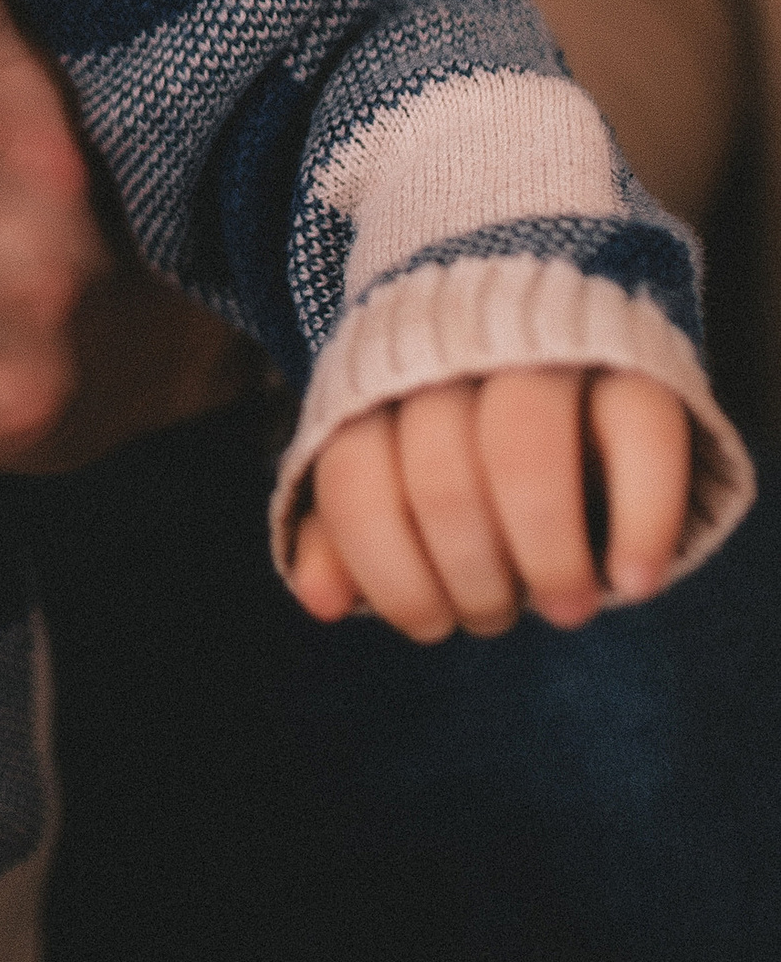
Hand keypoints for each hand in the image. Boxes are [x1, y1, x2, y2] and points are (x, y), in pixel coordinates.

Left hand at [288, 365, 691, 640]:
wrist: (554, 335)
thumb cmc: (460, 441)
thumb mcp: (393, 476)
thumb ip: (347, 533)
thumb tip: (319, 601)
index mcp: (377, 384)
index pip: (356, 480)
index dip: (390, 575)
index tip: (431, 625)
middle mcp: (454, 358)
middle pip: (441, 479)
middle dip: (469, 576)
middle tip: (497, 617)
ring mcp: (546, 352)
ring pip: (526, 450)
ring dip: (544, 555)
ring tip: (566, 609)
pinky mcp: (638, 360)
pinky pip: (641, 431)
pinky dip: (641, 518)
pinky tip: (634, 580)